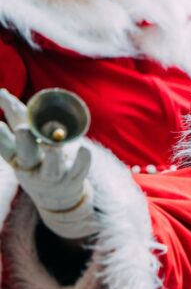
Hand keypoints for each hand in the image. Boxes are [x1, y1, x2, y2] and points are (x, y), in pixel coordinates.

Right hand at [0, 89, 95, 238]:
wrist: (57, 196)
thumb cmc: (37, 162)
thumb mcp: (21, 147)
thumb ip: (15, 121)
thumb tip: (3, 93)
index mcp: (18, 158)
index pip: (6, 147)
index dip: (2, 137)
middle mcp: (33, 167)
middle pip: (27, 156)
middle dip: (24, 142)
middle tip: (23, 129)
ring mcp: (54, 175)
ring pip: (52, 169)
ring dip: (52, 156)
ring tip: (53, 145)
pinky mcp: (74, 178)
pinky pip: (79, 170)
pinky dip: (82, 161)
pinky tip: (84, 149)